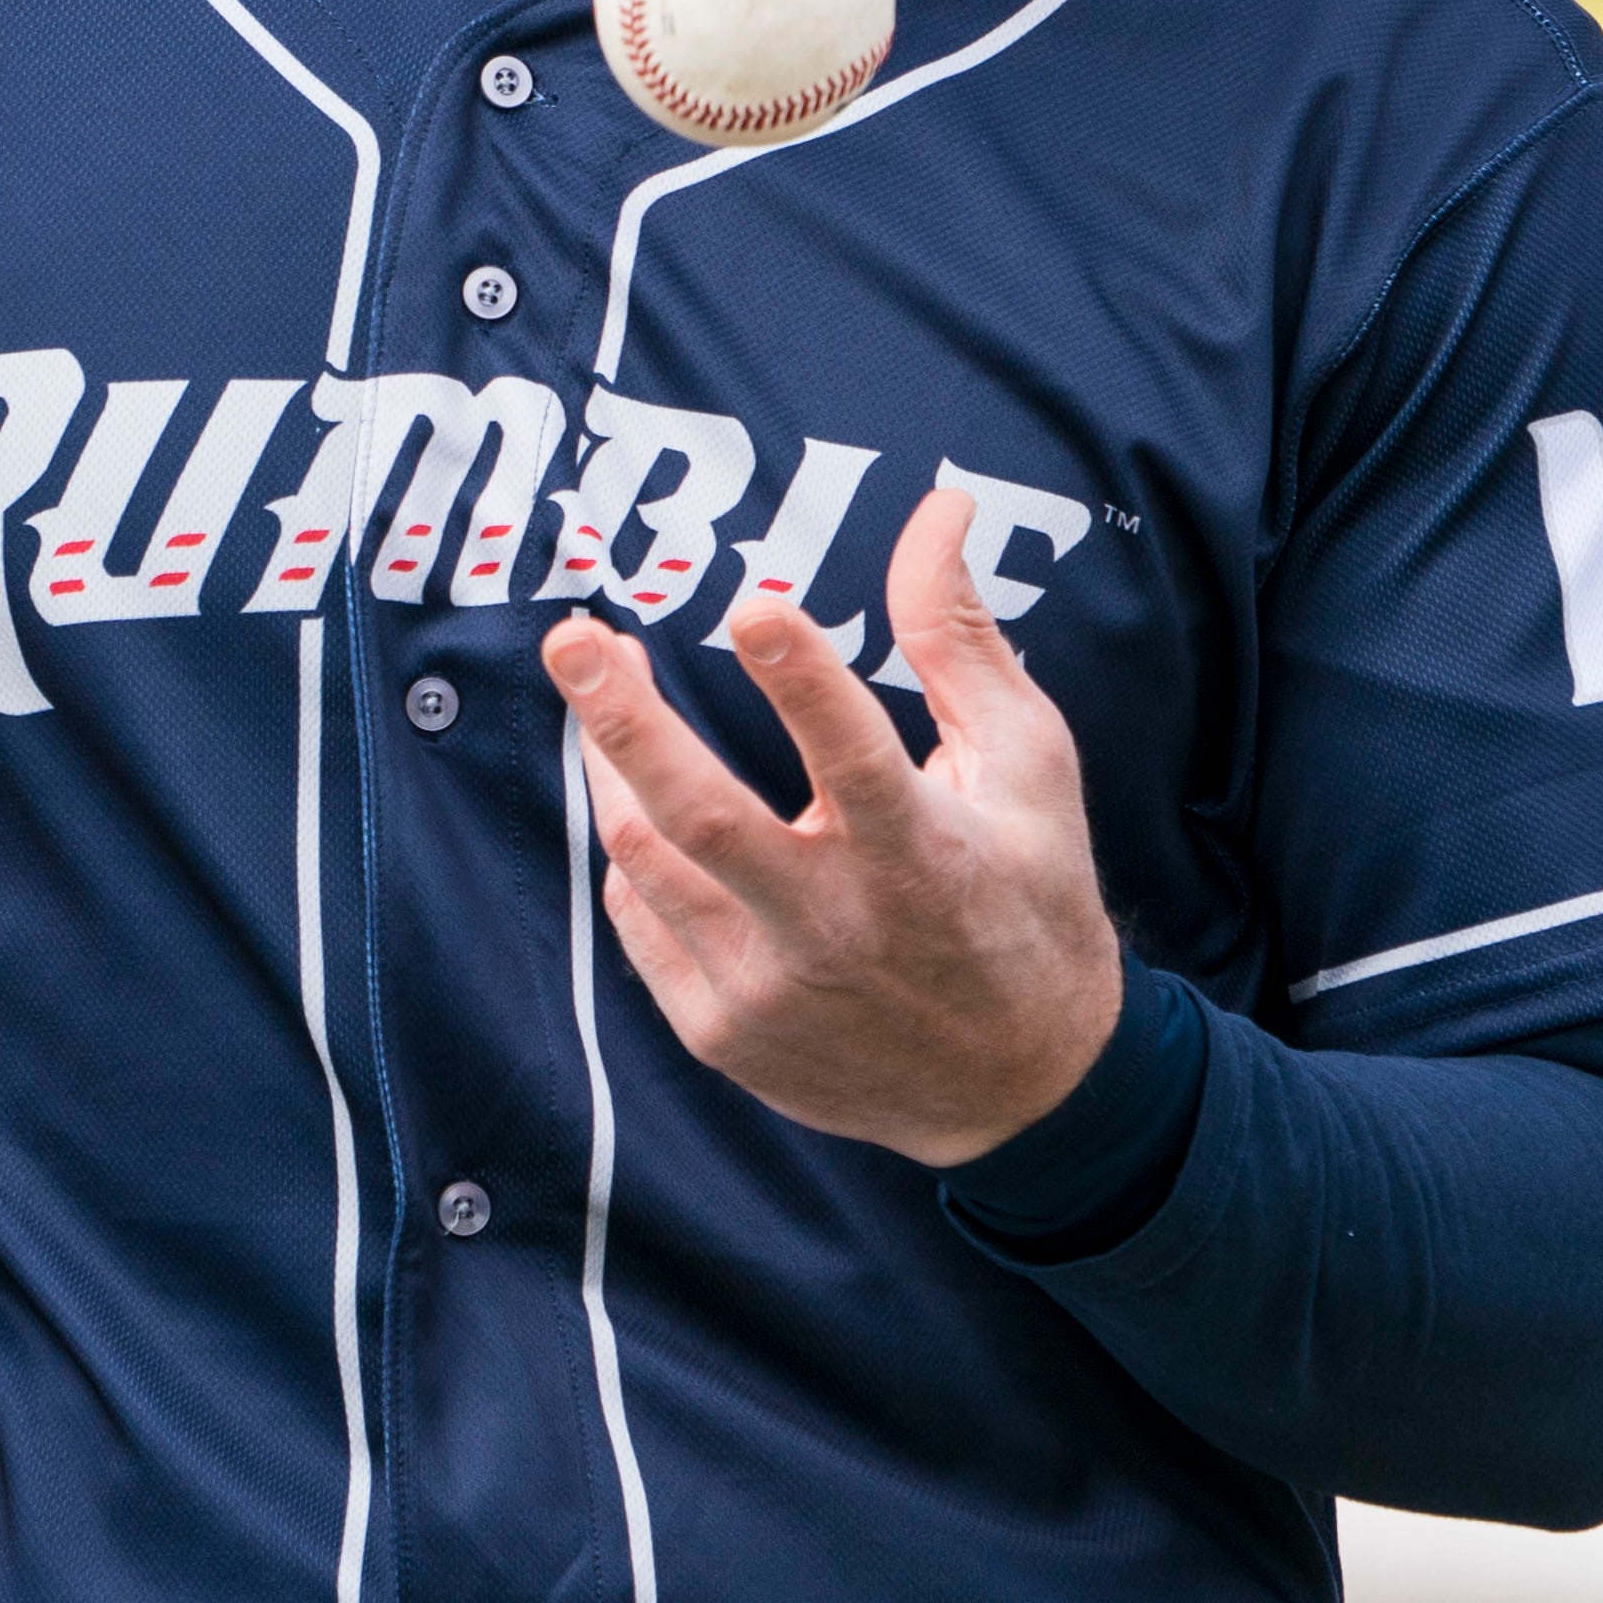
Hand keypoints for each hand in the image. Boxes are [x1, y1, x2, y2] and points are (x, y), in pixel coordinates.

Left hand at [538, 486, 1124, 1168]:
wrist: (1020, 1091)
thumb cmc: (1028, 898)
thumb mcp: (1029, 764)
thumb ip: (960, 638)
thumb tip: (935, 510)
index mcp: (927, 859)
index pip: (856, 761)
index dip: (806, 681)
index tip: (757, 603)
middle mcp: (839, 930)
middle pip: (707, 816)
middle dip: (627, 720)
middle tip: (573, 638)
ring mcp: (770, 990)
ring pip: (650, 860)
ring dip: (610, 765)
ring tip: (596, 686)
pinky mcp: (723, 1032)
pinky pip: (642, 919)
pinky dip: (634, 851)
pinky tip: (643, 799)